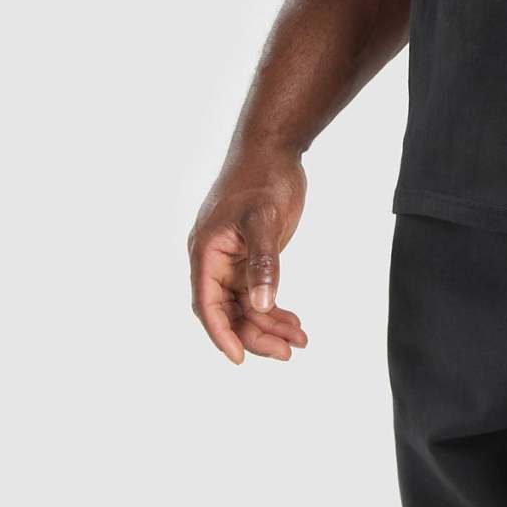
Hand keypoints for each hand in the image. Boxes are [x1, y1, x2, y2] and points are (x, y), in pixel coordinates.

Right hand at [187, 152, 309, 364]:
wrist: (274, 149)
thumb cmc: (263, 177)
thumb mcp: (264, 218)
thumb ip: (263, 263)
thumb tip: (263, 304)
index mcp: (206, 252)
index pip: (207, 303)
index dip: (222, 332)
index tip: (239, 357)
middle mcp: (214, 261)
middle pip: (229, 310)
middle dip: (255, 334)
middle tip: (287, 352)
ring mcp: (232, 260)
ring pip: (245, 305)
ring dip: (269, 324)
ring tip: (299, 340)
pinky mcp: (249, 256)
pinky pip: (257, 291)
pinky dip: (274, 307)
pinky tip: (293, 321)